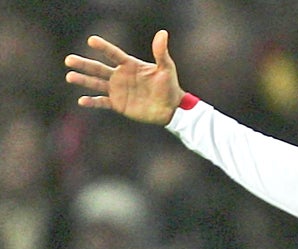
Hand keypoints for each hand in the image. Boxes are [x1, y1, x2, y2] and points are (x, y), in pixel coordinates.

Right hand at [65, 29, 185, 125]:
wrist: (171, 109)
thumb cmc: (170, 87)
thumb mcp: (166, 68)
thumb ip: (161, 52)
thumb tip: (163, 33)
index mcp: (130, 65)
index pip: (114, 54)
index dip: (103, 47)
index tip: (91, 40)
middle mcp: (120, 76)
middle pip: (98, 68)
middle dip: (84, 64)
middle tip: (69, 60)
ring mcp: (118, 90)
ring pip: (96, 84)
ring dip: (83, 80)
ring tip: (70, 76)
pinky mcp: (118, 104)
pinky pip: (102, 102)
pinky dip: (92, 102)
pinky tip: (82, 100)